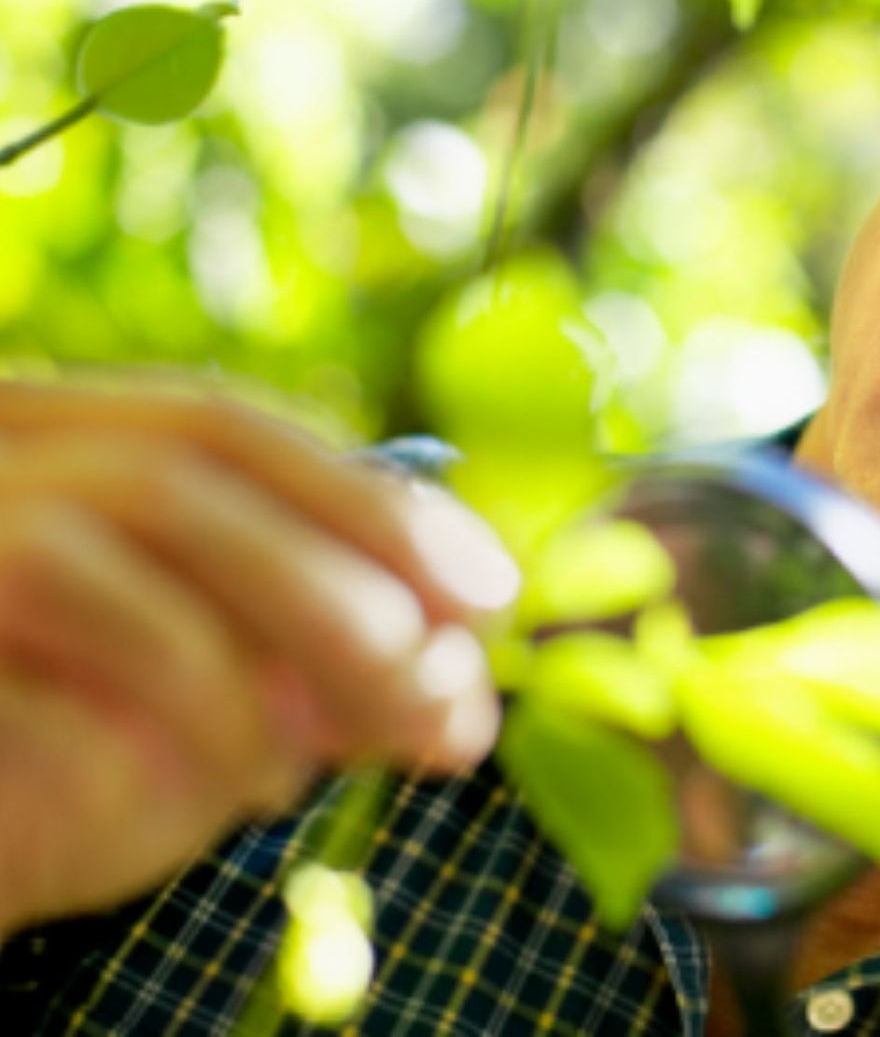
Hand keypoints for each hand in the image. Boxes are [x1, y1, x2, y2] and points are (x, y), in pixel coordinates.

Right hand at [0, 381, 518, 934]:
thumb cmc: (76, 726)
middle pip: (182, 471)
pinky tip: (219, 792)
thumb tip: (458, 677)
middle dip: (339, 584)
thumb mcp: (223, 673)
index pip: (232, 427)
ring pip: (93, 557)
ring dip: (237, 675)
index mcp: (65, 427)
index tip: (492, 592)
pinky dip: (145, 743)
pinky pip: (24, 689)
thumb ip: (316, 650)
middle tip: (450, 696)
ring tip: (305, 767)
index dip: (375, 505)